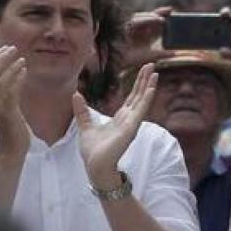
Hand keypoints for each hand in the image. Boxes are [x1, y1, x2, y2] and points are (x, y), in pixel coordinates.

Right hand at [0, 45, 29, 157]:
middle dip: (1, 58)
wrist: (11, 151)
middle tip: (13, 48)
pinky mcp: (6, 112)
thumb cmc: (12, 131)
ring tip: (22, 58)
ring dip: (10, 66)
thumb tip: (13, 83)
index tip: (6, 49)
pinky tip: (25, 71)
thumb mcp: (8, 110)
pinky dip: (17, 78)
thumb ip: (8, 96)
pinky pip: (10, 91)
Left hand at [76, 63, 156, 188]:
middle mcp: (128, 119)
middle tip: (152, 65)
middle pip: (139, 95)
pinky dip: (146, 99)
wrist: (95, 166)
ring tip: (155, 72)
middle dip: (145, 80)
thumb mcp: (85, 126)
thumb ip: (82, 111)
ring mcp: (131, 123)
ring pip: (142, 101)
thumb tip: (75, 94)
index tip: (143, 71)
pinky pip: (141, 111)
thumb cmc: (93, 151)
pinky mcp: (131, 128)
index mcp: (120, 118)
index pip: (132, 97)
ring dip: (149, 86)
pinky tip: (151, 89)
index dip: (137, 84)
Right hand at [119, 9, 173, 69]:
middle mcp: (138, 27)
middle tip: (170, 10)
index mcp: (145, 32)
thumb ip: (162, 54)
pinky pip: (135, 21)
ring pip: (142, 17)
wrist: (118, 63)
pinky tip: (153, 20)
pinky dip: (145, 20)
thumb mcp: (150, 55)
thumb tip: (176, 53)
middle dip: (159, 12)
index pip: (154, 20)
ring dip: (152, 17)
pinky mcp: (125, 26)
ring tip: (162, 19)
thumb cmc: (132, 58)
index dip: (163, 14)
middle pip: (149, 16)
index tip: (173, 10)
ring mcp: (131, 26)